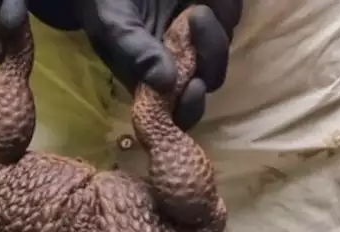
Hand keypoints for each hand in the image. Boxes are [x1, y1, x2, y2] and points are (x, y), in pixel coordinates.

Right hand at [75, 0, 241, 129]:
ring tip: (192, 8)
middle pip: (213, 76)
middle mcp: (182, 66)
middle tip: (195, 20)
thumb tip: (166, 84)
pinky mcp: (215, 16)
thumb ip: (136, 55)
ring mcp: (201, 42)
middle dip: (210, 53)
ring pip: (225, 44)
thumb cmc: (108, 5)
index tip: (194, 86)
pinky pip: (231, 16)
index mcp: (156, 82)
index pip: (182, 112)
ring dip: (213, 28)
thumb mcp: (113, 28)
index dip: (191, 107)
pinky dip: (221, 6)